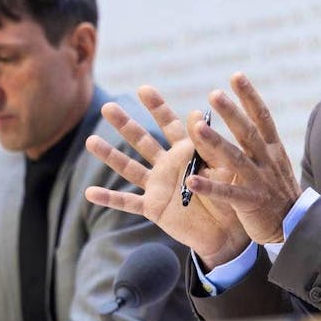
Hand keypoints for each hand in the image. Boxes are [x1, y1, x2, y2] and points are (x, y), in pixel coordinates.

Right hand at [84, 85, 249, 267]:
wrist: (229, 232)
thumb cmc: (231, 195)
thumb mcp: (224, 167)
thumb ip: (209, 144)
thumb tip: (196, 113)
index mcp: (186, 151)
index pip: (169, 123)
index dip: (157, 106)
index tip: (144, 89)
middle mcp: (167, 165)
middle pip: (142, 140)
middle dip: (125, 124)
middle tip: (108, 107)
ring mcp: (158, 186)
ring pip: (129, 168)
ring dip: (110, 155)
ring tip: (90, 141)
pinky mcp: (154, 208)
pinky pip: (128, 203)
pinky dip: (109, 199)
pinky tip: (89, 193)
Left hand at [185, 73, 300, 244]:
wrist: (296, 225)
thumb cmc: (278, 191)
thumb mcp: (274, 162)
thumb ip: (258, 143)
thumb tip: (243, 117)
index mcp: (272, 149)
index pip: (262, 117)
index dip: (249, 96)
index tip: (236, 76)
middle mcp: (266, 161)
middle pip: (247, 132)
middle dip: (231, 112)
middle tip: (214, 93)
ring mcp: (259, 181)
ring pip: (235, 159)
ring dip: (215, 143)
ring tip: (197, 128)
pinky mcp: (251, 203)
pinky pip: (227, 194)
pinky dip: (209, 187)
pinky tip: (191, 181)